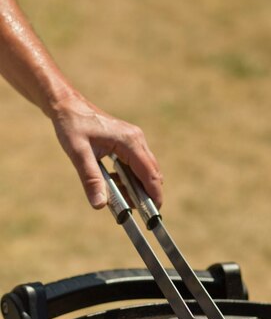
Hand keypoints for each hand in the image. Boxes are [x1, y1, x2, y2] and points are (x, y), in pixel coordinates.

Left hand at [51, 93, 162, 209]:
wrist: (67, 105)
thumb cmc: (72, 125)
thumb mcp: (78, 153)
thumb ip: (90, 179)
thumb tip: (99, 205)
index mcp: (130, 141)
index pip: (150, 174)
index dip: (154, 195)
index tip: (154, 213)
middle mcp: (137, 140)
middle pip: (151, 173)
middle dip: (145, 194)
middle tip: (132, 209)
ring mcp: (134, 140)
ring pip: (145, 170)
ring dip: (136, 186)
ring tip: (118, 197)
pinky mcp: (129, 142)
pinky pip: (136, 165)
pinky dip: (129, 178)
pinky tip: (113, 182)